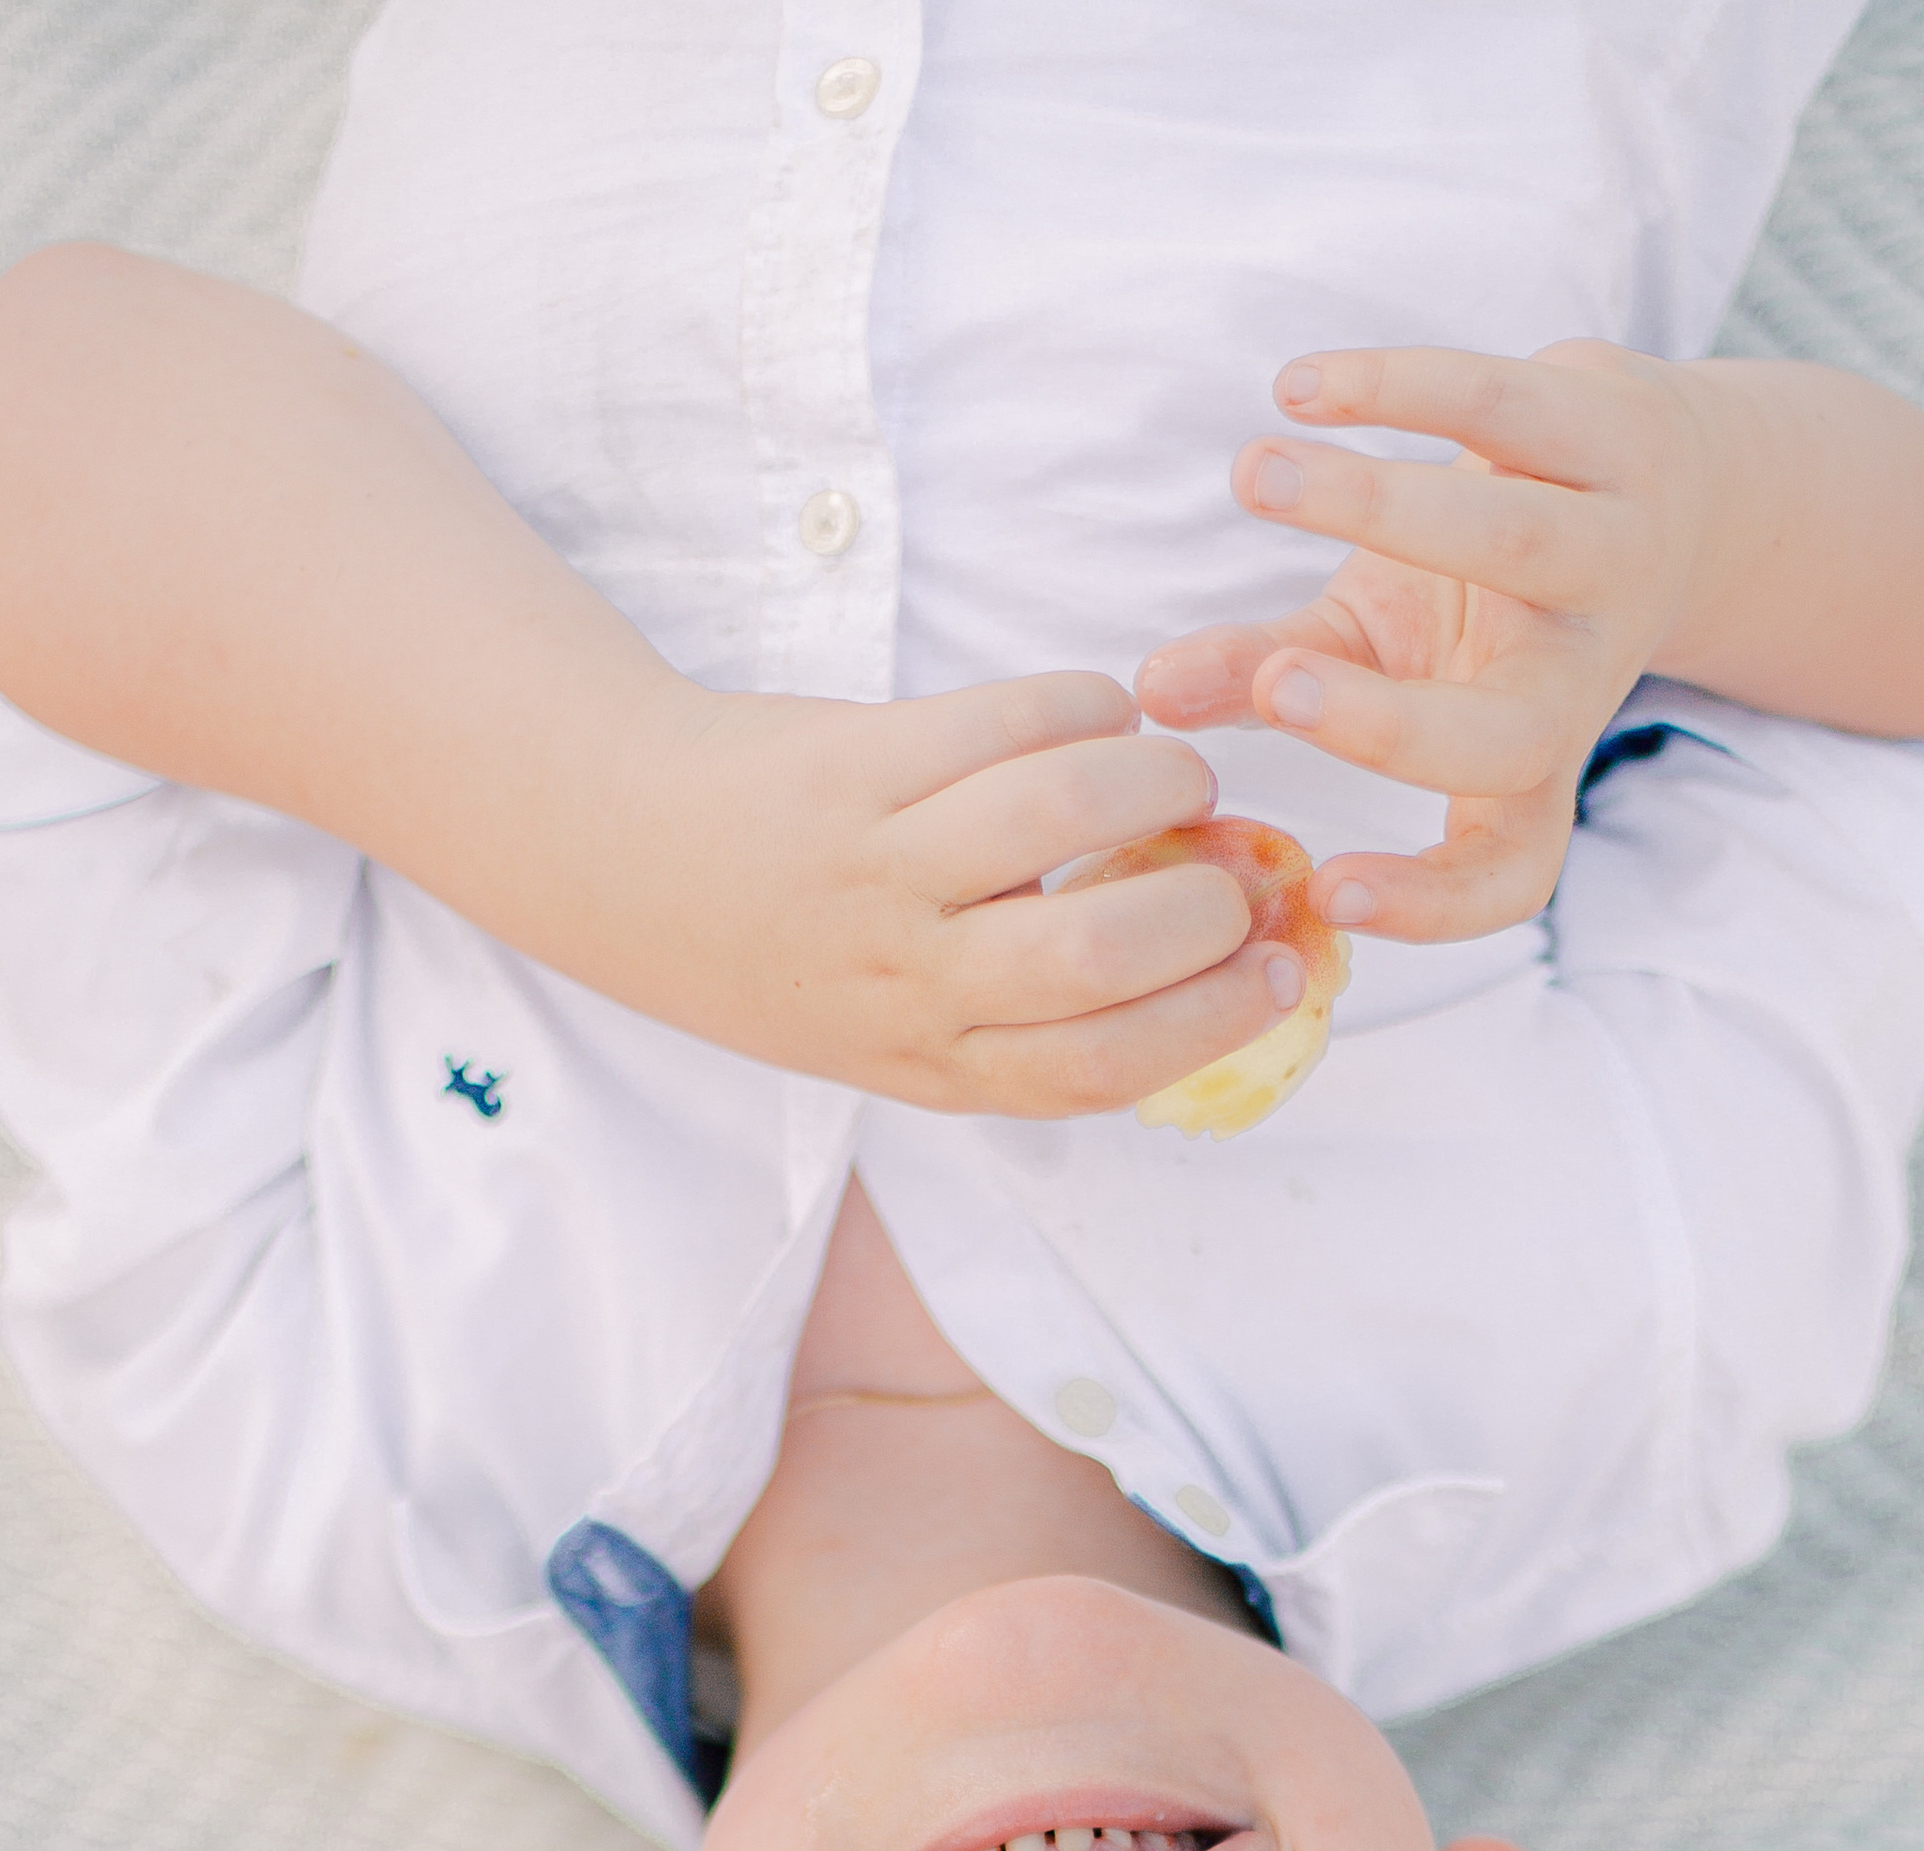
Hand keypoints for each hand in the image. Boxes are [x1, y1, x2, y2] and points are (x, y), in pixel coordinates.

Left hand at [616, 667, 1306, 1116]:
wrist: (636, 861)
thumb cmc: (800, 950)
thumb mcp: (909, 1030)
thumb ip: (1034, 1017)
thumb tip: (1216, 959)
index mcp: (935, 1065)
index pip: (1101, 1067)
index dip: (1214, 1019)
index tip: (1287, 969)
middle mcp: (906, 983)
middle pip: (1096, 955)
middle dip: (1201, 906)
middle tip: (1230, 864)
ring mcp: (876, 871)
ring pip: (1060, 815)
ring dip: (1154, 784)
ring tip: (1173, 778)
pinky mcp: (856, 766)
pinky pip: (1005, 722)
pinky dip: (1085, 710)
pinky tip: (1100, 721)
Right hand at [1136, 342, 1719, 944]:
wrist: (1655, 471)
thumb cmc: (1484, 597)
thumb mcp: (1376, 646)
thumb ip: (1265, 676)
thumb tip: (1149, 691)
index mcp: (1534, 761)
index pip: (1509, 871)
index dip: (1432, 902)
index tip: (1328, 891)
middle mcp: (1585, 673)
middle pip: (1514, 736)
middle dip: (1389, 722)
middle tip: (1276, 686)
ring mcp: (1618, 552)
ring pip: (1511, 539)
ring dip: (1372, 506)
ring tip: (1251, 477)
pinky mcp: (1618, 430)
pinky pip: (1503, 404)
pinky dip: (1397, 389)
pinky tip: (1298, 391)